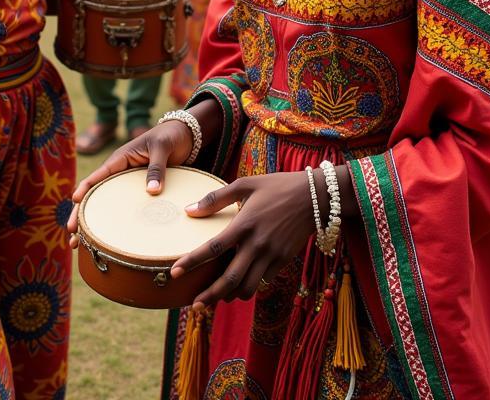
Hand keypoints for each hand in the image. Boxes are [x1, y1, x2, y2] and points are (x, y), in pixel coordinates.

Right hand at [66, 120, 194, 241]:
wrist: (183, 136)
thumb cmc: (169, 137)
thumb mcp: (162, 148)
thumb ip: (156, 168)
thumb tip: (151, 191)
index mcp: (120, 159)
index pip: (97, 176)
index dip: (84, 190)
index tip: (75, 202)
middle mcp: (119, 173)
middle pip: (94, 196)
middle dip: (80, 214)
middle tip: (71, 234)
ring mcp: (126, 184)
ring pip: (104, 205)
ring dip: (90, 223)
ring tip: (77, 245)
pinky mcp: (137, 193)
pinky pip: (121, 208)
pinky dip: (112, 223)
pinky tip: (103, 240)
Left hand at [170, 171, 313, 307]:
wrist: (315, 196)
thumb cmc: (276, 186)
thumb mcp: (245, 184)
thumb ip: (216, 198)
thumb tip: (189, 210)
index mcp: (244, 223)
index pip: (213, 248)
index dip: (192, 261)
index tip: (175, 272)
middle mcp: (257, 244)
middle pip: (231, 279)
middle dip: (211, 295)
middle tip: (194, 305)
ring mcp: (272, 255)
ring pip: (249, 287)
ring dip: (231, 295)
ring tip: (216, 297)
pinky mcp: (283, 260)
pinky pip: (263, 280)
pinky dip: (250, 285)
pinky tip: (240, 282)